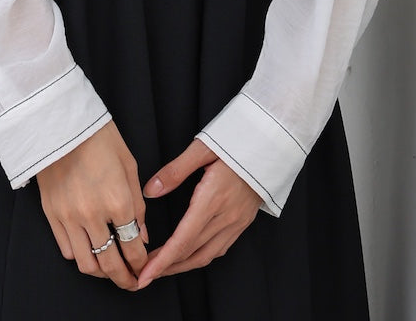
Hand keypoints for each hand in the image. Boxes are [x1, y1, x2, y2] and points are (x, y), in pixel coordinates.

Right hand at [35, 121, 148, 290]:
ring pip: (86, 264)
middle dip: (124, 279)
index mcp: (118, 201)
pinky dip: (79, 257)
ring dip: (101, 273)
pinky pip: (66, 250)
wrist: (61, 123)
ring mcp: (69, 218)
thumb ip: (138, 204)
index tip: (145, 270)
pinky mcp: (51, 215)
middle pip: (110, 263)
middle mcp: (93, 215)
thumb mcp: (129, 166)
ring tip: (110, 270)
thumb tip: (142, 235)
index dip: (141, 265)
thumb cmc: (99, 137)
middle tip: (131, 282)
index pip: (133, 247)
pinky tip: (89, 251)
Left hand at [137, 138, 260, 288]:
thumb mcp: (203, 148)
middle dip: (165, 267)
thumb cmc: (238, 141)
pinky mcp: (243, 221)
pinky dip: (200, 257)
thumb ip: (175, 171)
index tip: (144, 275)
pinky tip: (188, 255)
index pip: (183, 240)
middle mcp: (226, 216)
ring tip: (160, 268)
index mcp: (213, 198)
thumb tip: (150, 191)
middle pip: (191, 252)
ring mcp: (237, 221)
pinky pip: (220, 248)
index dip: (162, 261)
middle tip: (143, 274)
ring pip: (206, 255)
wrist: (272, 143)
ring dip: (181, 266)